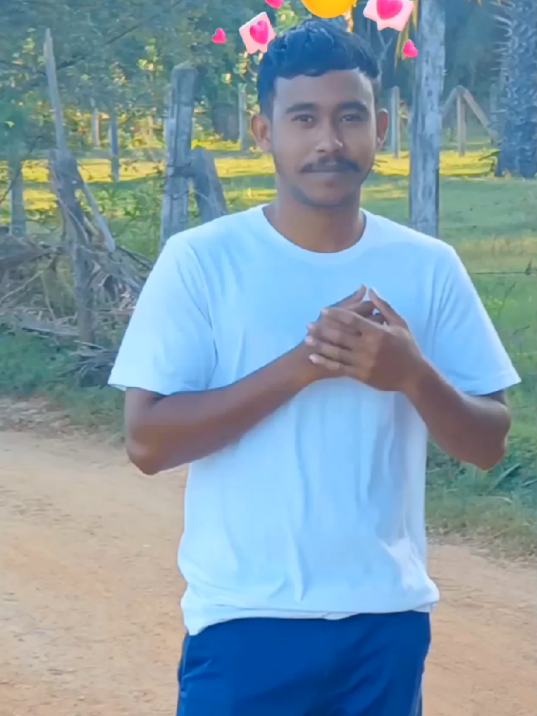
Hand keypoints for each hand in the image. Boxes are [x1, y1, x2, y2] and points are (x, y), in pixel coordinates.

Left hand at [305, 289, 424, 392]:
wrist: (413, 375)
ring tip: (307, 339)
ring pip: (337, 352)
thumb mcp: (400, 323)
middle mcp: (368, 347)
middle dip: (323, 329)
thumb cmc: (407, 347)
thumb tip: (370, 290)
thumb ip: (384, 307)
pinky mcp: (361, 375)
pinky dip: (326, 362)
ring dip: (320, 345)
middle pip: (341, 336)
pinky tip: (314, 357)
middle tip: (308, 324)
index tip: (323, 310)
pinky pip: (339, 367)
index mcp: (378, 332)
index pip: (352, 320)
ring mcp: (363, 362)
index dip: (336, 314)